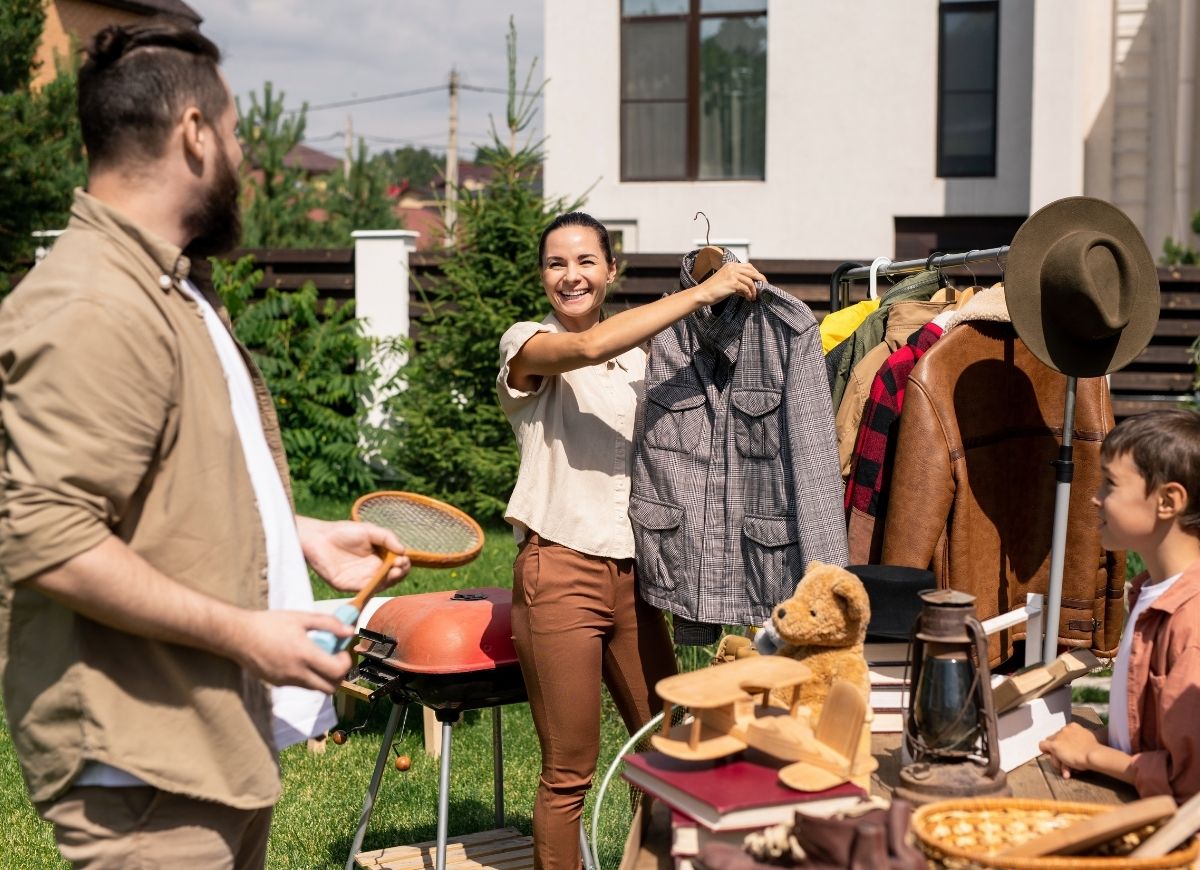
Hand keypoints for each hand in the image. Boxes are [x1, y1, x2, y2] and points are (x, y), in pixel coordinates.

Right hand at [232, 609, 354, 693]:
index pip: (336, 671)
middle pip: (330, 688)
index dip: (346, 663)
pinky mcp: (277, 684)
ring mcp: (286, 681)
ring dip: (323, 677)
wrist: (238, 635)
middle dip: (339, 676)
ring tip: (318, 657)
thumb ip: (329, 623)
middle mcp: (296, 673)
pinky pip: (300, 685)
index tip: (342, 651)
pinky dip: (308, 677)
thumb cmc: (269, 623)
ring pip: (315, 689)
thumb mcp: (301, 617)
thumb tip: (350, 631)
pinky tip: (301, 660)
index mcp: (304, 655)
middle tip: (336, 659)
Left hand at [296, 516, 410, 592]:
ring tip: (395, 571)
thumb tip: (404, 551)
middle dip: (400, 572)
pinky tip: (382, 578)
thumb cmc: (343, 531)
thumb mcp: (370, 530)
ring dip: (391, 580)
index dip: (403, 563)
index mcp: (379, 556)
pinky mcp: (349, 586)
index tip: (403, 558)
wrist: (318, 537)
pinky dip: (376, 586)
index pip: (397, 564)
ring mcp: (361, 578)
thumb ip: (387, 538)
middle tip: (400, 565)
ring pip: (382, 584)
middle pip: (393, 576)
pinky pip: (366, 589)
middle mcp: (372, 569)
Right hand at [693, 261, 763, 305]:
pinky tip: (749, 299)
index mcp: (730, 265)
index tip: (759, 281)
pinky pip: (746, 288)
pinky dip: (749, 294)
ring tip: (753, 297)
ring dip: (754, 290)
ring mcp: (732, 274)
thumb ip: (738, 283)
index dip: (756, 273)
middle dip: (760, 279)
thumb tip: (749, 289)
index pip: (748, 267)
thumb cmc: (713, 290)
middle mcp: (732, 267)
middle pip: (752, 271)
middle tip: (764, 286)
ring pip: (750, 281)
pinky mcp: (733, 283)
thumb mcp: (726, 282)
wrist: (703, 293)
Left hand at [1039, 722, 1101, 778]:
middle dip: (1060, 748)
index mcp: (1073, 726)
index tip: (1068, 749)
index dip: (1064, 742)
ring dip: (1057, 755)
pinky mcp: (1054, 746)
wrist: (1093, 754)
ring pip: (1051, 745)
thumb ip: (1080, 738)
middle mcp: (1064, 729)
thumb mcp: (1088, 738)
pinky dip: (1044, 750)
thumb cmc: (1095, 749)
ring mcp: (1058, 737)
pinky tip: (1050, 756)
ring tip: (1065, 767)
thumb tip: (1077, 744)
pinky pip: (1043, 745)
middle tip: (1065, 759)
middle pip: (1056, 739)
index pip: (1063, 733)